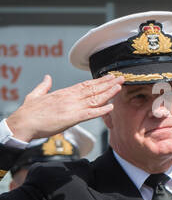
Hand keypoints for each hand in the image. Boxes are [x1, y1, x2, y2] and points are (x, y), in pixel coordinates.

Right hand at [7, 74, 122, 142]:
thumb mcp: (36, 94)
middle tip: (121, 78)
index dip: (98, 81)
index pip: (85, 85)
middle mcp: (70, 98)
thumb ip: (44, 85)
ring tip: (119, 87)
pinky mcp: (71, 118)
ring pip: (94, 99)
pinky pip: (90, 114)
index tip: (108, 77)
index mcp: (63, 93)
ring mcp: (71, 107)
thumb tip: (47, 77)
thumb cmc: (29, 111)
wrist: (23, 122)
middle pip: (93, 89)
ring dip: (108, 93)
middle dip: (108, 84)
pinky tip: (111, 107)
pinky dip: (101, 110)